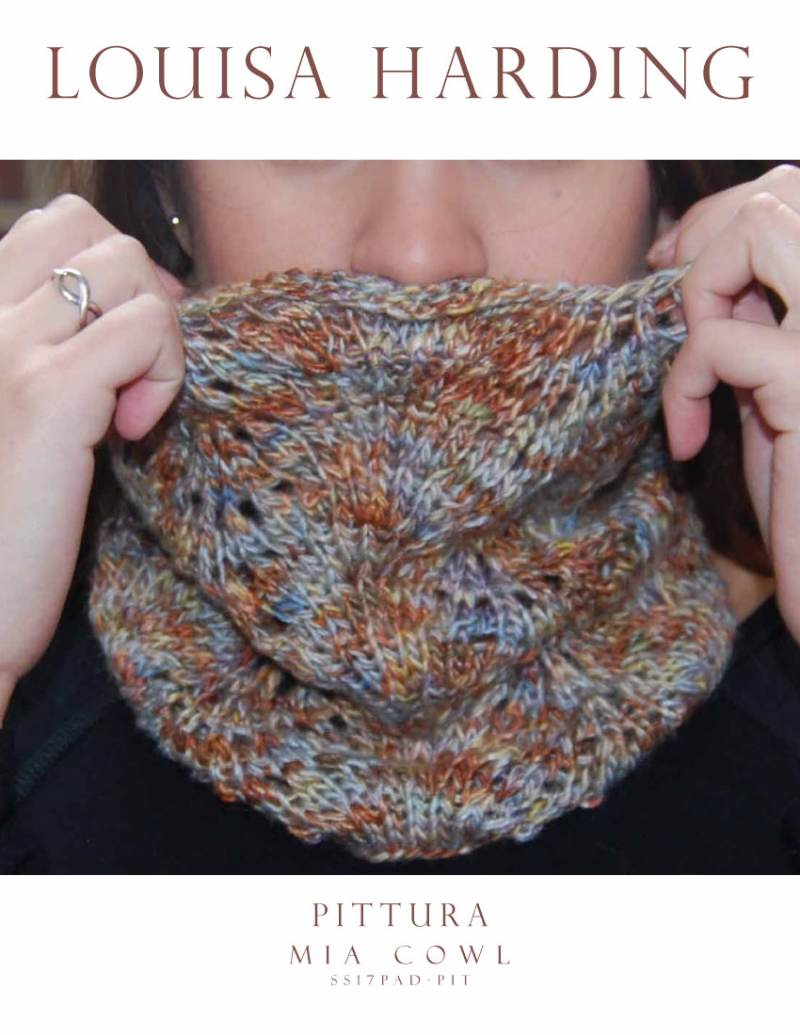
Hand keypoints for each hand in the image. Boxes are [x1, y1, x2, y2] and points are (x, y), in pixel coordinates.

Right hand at [0, 192, 186, 721]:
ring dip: (157, 328)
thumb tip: (132, 322)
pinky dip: (164, 370)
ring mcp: (5, 347)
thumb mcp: (23, 419)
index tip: (132, 343)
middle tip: (146, 361)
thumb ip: (57, 361)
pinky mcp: (48, 395)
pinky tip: (137, 431)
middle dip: (138, 282)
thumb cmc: (2, 526)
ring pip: (122, 262)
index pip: (48, 226)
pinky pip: (143, 327)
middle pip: (83, 224)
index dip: (111, 268)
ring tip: (135, 402)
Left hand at [647, 163, 799, 642]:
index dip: (724, 213)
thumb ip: (751, 312)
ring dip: (704, 286)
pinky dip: (682, 385)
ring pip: (765, 226)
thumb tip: (683, 251)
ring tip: (698, 359)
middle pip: (787, 191)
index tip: (672, 258)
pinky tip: (688, 442)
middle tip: (674, 296)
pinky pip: (714, 338)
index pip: (797, 193)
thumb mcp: (770, 380)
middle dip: (710, 231)